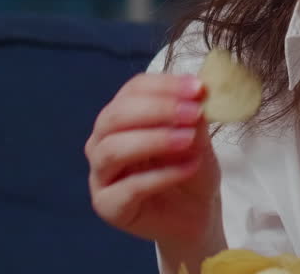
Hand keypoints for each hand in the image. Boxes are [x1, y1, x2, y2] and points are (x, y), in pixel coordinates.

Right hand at [85, 72, 221, 249]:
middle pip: (115, 116)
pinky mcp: (108, 205)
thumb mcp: (199, 137)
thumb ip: (193, 117)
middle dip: (156, 110)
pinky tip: (189, 167)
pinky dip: (163, 174)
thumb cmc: (190, 167)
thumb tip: (197, 95)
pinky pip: (129, 186)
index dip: (164, 85)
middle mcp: (102, 141)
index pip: (133, 89)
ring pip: (113, 149)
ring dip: (154, 139)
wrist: (196, 213)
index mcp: (121, 116)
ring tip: (189, 139)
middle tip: (193, 112)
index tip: (197, 88)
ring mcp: (100, 175)